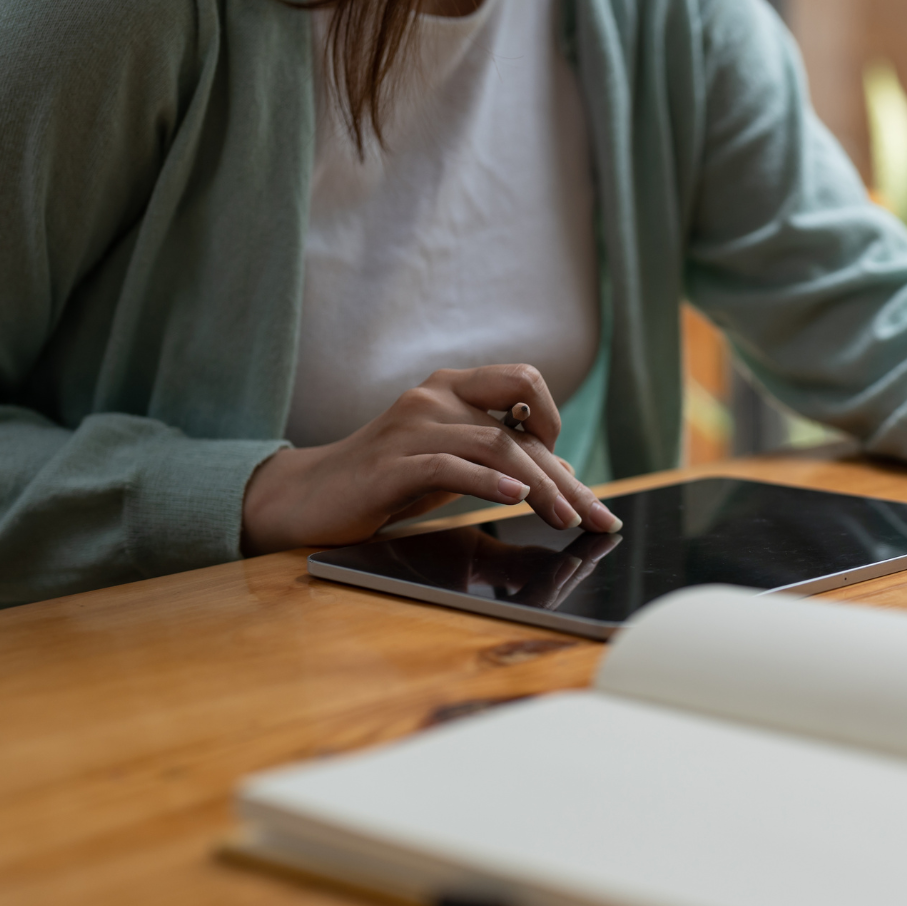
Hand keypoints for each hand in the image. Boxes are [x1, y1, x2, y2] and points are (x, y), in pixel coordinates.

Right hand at [240, 365, 621, 555]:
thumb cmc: (386, 480)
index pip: (527, 395)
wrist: (308, 497)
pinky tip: (516, 501)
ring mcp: (411, 427)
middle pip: (520, 426)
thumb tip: (565, 472)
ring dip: (539, 487)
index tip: (582, 486)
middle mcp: (435, 396)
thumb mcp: (454, 465)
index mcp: (453, 386)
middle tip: (597, 517)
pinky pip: (449, 466)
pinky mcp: (390, 464)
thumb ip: (501, 461)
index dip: (562, 433)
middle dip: (564, 477)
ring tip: (565, 519)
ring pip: (495, 445)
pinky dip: (489, 483)